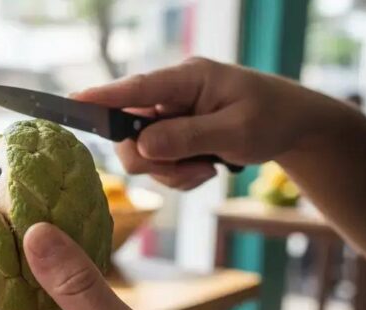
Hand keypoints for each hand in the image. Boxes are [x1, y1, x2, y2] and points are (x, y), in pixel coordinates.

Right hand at [73, 57, 358, 189]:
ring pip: (141, 154)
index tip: (71, 102)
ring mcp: (170, 117)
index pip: (136, 88)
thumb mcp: (236, 131)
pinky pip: (157, 165)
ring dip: (170, 171)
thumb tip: (142, 146)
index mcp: (187, 79)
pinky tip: (205, 171)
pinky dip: (178, 176)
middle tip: (189, 169)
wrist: (294, 128)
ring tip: (205, 170)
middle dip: (154, 159)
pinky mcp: (173, 137)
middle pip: (129, 132)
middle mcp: (171, 95)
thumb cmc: (272, 118)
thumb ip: (188, 137)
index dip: (102, 97)